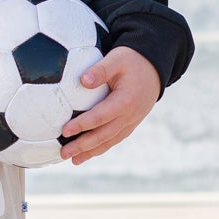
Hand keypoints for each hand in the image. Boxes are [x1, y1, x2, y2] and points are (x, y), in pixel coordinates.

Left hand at [59, 45, 161, 164]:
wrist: (154, 69)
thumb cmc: (132, 61)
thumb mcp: (117, 58)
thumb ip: (101, 69)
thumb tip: (83, 80)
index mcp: (125, 101)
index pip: (100, 117)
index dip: (82, 125)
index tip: (65, 131)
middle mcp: (129, 116)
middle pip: (103, 135)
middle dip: (82, 146)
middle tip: (64, 153)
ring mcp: (131, 122)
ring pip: (109, 141)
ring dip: (90, 152)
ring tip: (73, 160)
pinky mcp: (130, 124)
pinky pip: (114, 139)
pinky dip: (101, 148)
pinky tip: (88, 154)